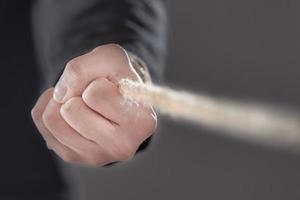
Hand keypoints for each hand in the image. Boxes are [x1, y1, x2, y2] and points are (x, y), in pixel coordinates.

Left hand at [32, 44, 156, 165]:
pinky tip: (70, 109)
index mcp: (141, 123)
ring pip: (53, 120)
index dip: (97, 83)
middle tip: (93, 96)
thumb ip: (83, 67)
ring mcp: (98, 156)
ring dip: (62, 100)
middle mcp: (123, 146)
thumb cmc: (118, 77)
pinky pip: (43, 125)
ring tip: (81, 101)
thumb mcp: (110, 56)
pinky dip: (51, 107)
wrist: (118, 97)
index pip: (96, 94)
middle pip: (71, 110)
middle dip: (78, 93)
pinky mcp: (75, 157)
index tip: (110, 89)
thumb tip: (59, 95)